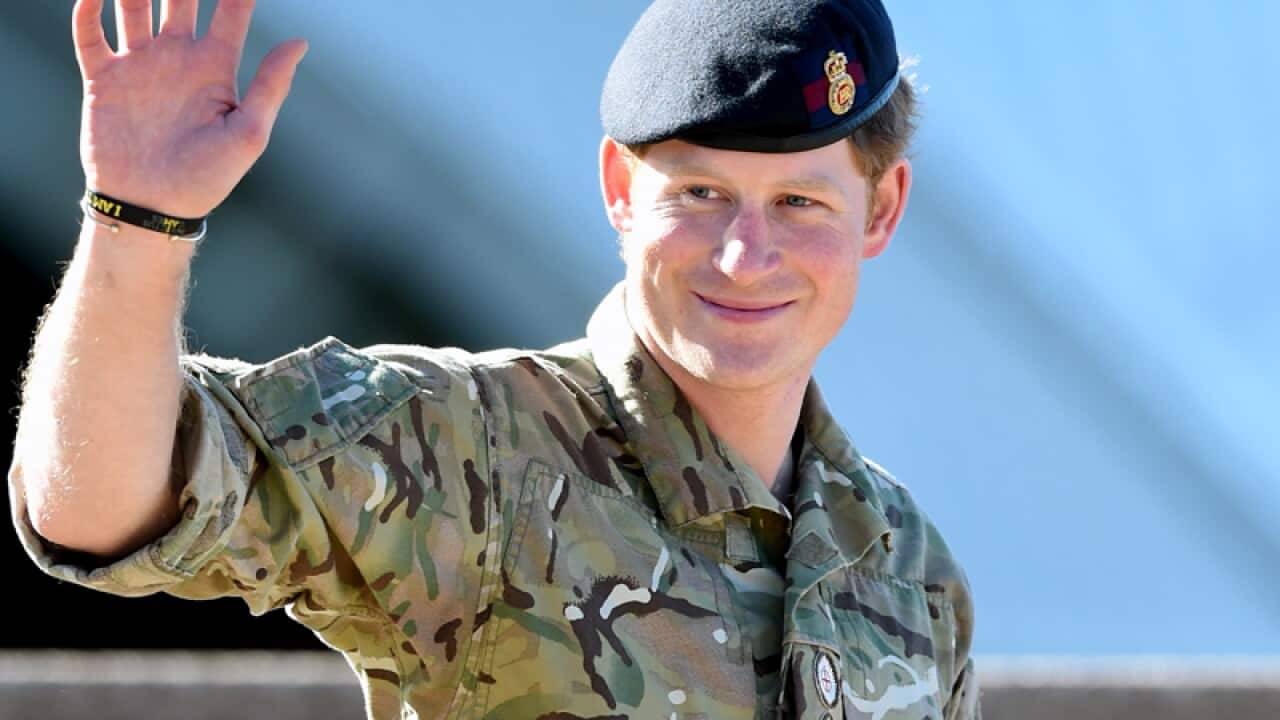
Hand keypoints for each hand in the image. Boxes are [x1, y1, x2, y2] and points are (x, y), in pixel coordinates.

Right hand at [75, 0, 306, 217]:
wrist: (151, 206)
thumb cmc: (206, 179)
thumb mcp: (248, 133)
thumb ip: (270, 85)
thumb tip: (300, 41)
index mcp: (215, 68)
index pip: (231, 13)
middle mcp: (177, 58)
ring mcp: (139, 65)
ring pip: (133, 6)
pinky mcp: (103, 79)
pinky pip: (90, 34)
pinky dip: (89, 9)